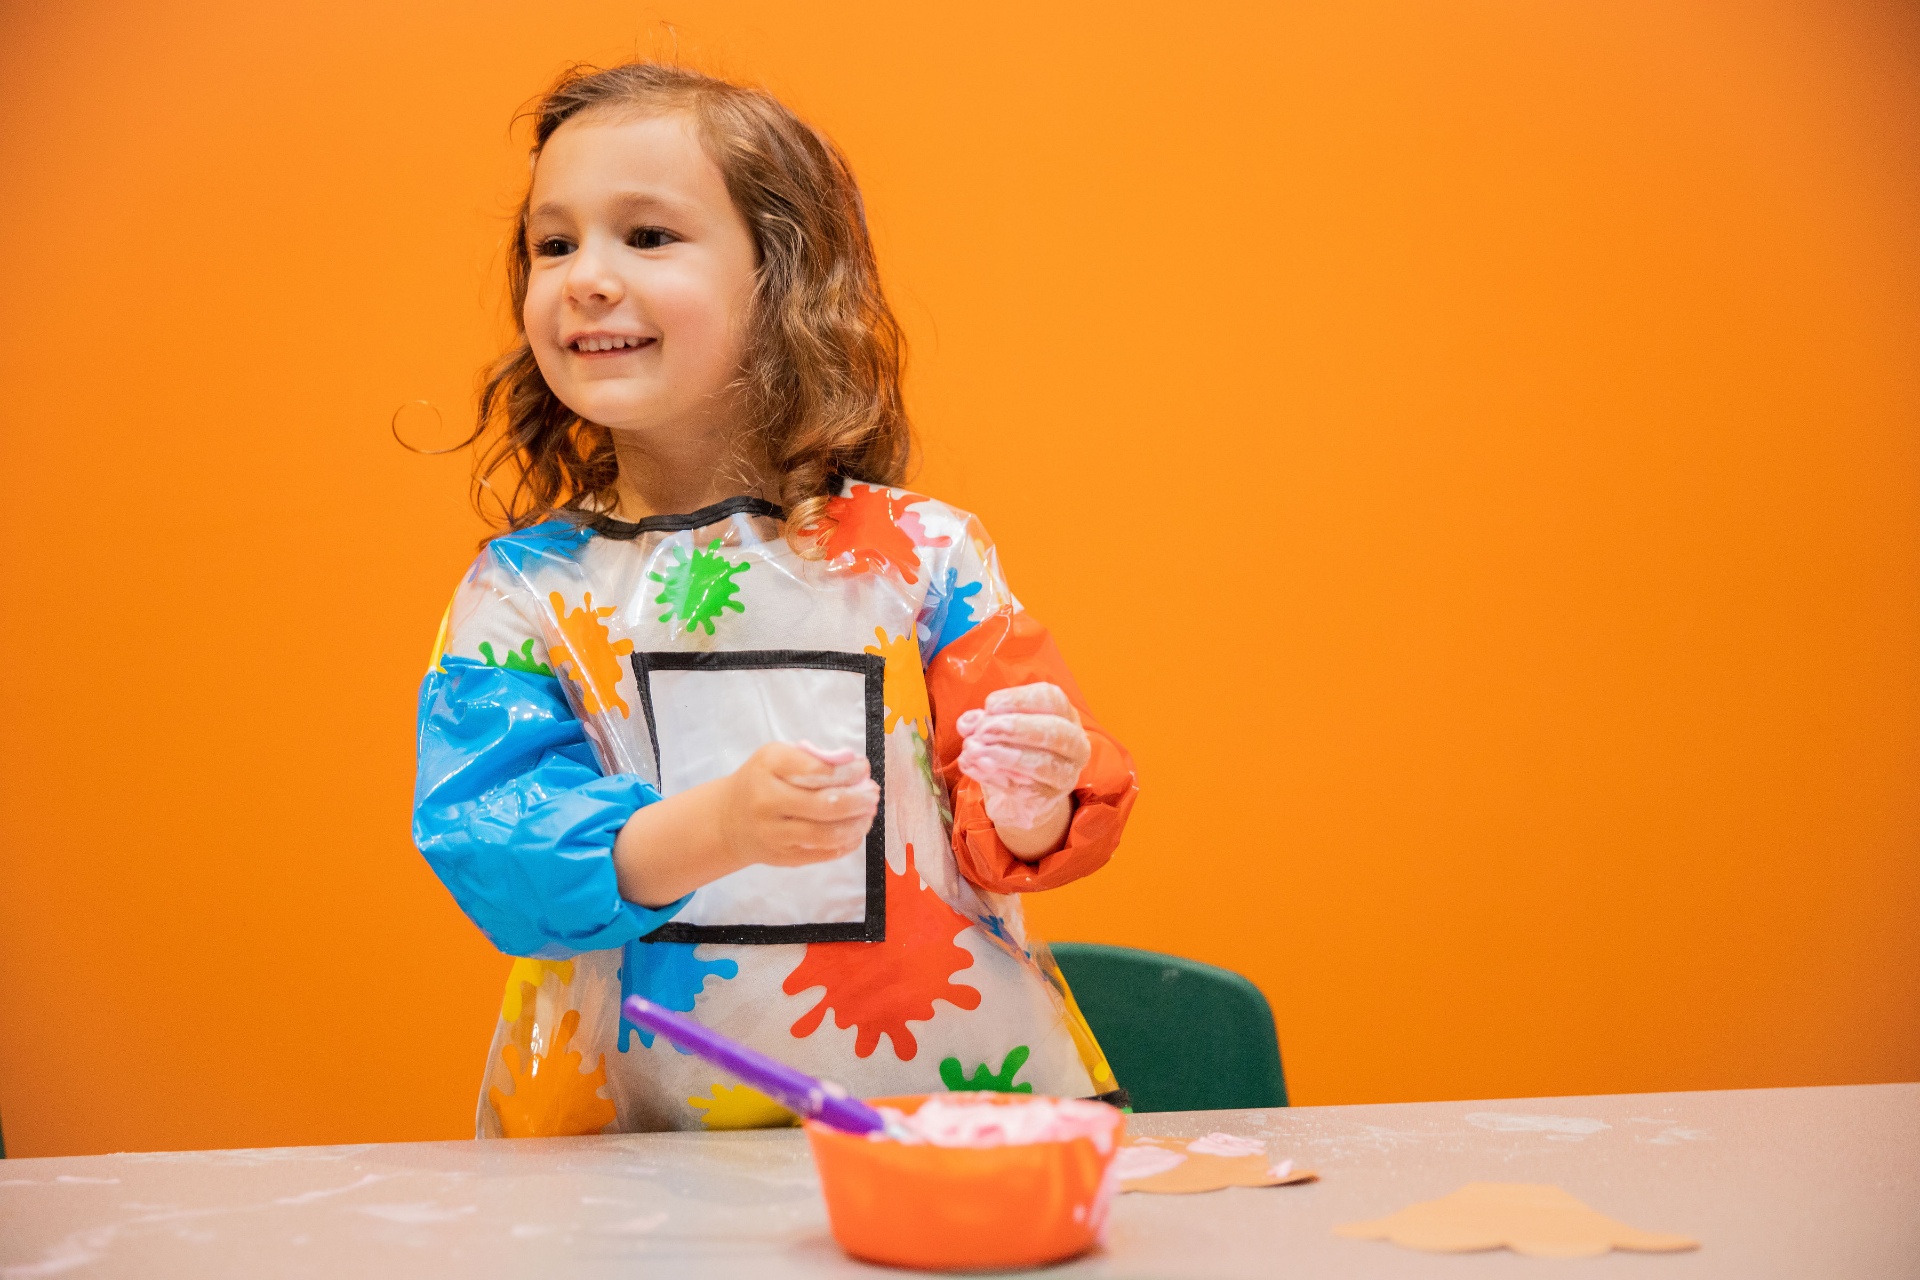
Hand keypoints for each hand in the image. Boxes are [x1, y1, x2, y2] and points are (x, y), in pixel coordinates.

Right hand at [719, 741, 878, 869]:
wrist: (728, 821)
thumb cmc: (761, 781)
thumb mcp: (777, 757)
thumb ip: (813, 758)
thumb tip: (855, 767)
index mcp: (768, 767)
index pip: (814, 770)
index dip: (846, 770)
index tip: (863, 768)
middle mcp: (767, 801)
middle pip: (824, 805)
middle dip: (858, 800)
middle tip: (873, 793)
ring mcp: (774, 834)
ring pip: (826, 834)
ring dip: (857, 824)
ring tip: (869, 813)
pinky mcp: (783, 857)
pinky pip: (823, 853)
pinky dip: (847, 842)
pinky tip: (856, 831)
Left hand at [956, 683, 1090, 847]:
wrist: (1021, 793)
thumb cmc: (1013, 748)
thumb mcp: (997, 729)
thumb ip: (983, 721)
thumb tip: (967, 723)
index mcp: (1065, 715)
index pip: (1051, 699)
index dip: (1019, 699)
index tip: (989, 704)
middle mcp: (1075, 744)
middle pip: (1055, 731)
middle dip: (1015, 727)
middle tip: (982, 731)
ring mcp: (1065, 774)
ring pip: (1042, 763)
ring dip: (1003, 755)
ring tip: (973, 751)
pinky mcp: (1049, 798)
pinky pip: (1024, 788)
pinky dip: (994, 777)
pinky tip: (973, 767)